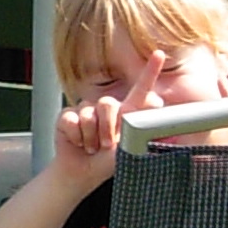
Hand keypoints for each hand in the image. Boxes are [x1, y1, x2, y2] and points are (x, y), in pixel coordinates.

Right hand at [54, 51, 166, 184]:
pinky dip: (76, 136)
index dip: (150, 71)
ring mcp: (86, 110)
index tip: (159, 55)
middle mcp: (106, 107)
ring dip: (90, 136)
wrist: (83, 172)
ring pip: (88, 114)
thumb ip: (140, 127)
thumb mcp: (129, 148)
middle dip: (107, 128)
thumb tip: (156, 102)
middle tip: (106, 145)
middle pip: (107, 103)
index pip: (141, 89)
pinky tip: (78, 142)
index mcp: (125, 112)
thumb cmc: (107, 162)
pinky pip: (71, 120)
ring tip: (91, 146)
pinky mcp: (68, 116)